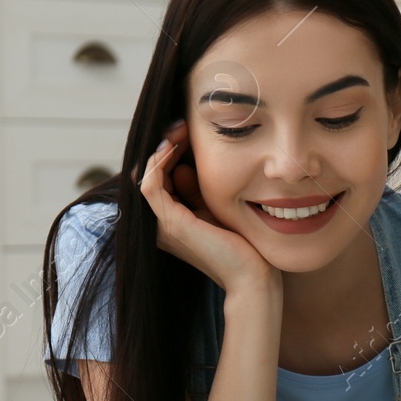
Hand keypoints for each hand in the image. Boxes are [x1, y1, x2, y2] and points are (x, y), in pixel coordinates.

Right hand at [134, 120, 277, 293]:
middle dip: (164, 145)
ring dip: (160, 149)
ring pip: (146, 176)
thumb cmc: (243, 244)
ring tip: (179, 130)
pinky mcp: (171, 224)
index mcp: (173, 219)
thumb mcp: (216, 206)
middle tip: (182, 125)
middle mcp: (162, 222)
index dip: (169, 150)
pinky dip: (156, 163)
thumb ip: (198, 188)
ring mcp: (164, 224)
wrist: (254, 276)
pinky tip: (171, 146)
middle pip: (151, 174)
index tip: (187, 130)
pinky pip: (150, 185)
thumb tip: (185, 165)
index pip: (160, 176)